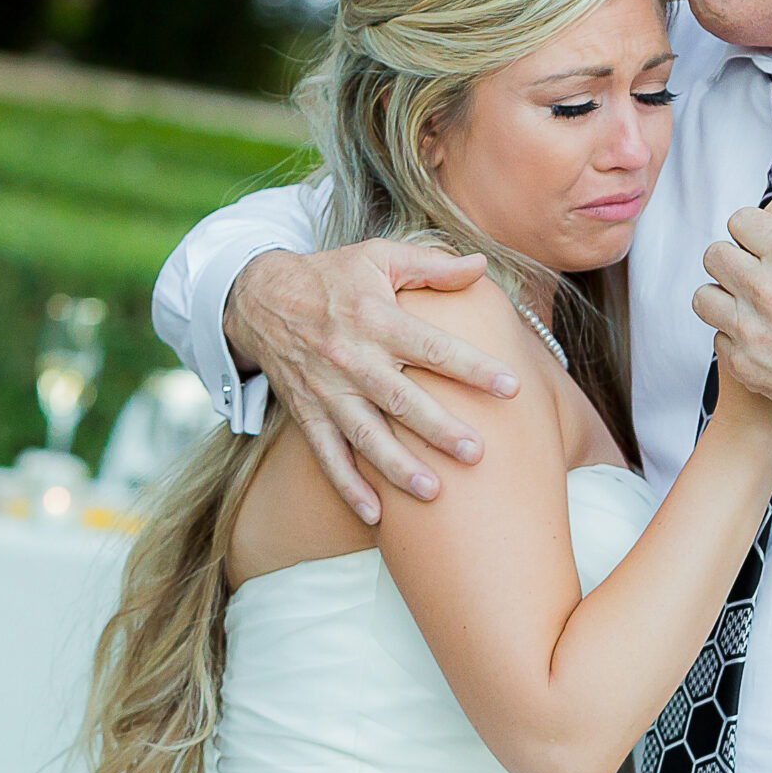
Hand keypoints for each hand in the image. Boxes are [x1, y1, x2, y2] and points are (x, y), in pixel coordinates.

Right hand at [227, 240, 514, 522]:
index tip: (511, 386)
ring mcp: (327, 390)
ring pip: (365, 435)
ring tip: (433, 491)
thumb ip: (433, 265)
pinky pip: (327, 454)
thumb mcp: (380, 257)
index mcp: (376, 319)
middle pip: (400, 398)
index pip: (431, 346)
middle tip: (477, 452)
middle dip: (438, 428)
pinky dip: (348, 486)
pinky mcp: (307, 412)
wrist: (260, 298)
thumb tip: (481, 266)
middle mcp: (352, 358)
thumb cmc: (333, 276)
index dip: (471, 367)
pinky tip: (375, 515)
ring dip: (397, 466)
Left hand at [693, 167, 771, 446]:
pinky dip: (736, 337)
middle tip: (751, 270)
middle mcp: (765, 290)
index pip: (740, 221)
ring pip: (704, 297)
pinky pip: (719, 337)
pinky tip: (763, 338)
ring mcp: (751, 331)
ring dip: (725, 297)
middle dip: (733, 259)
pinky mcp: (745, 365)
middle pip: (715, 256)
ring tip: (749, 304)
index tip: (758, 240)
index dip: (752, 230)